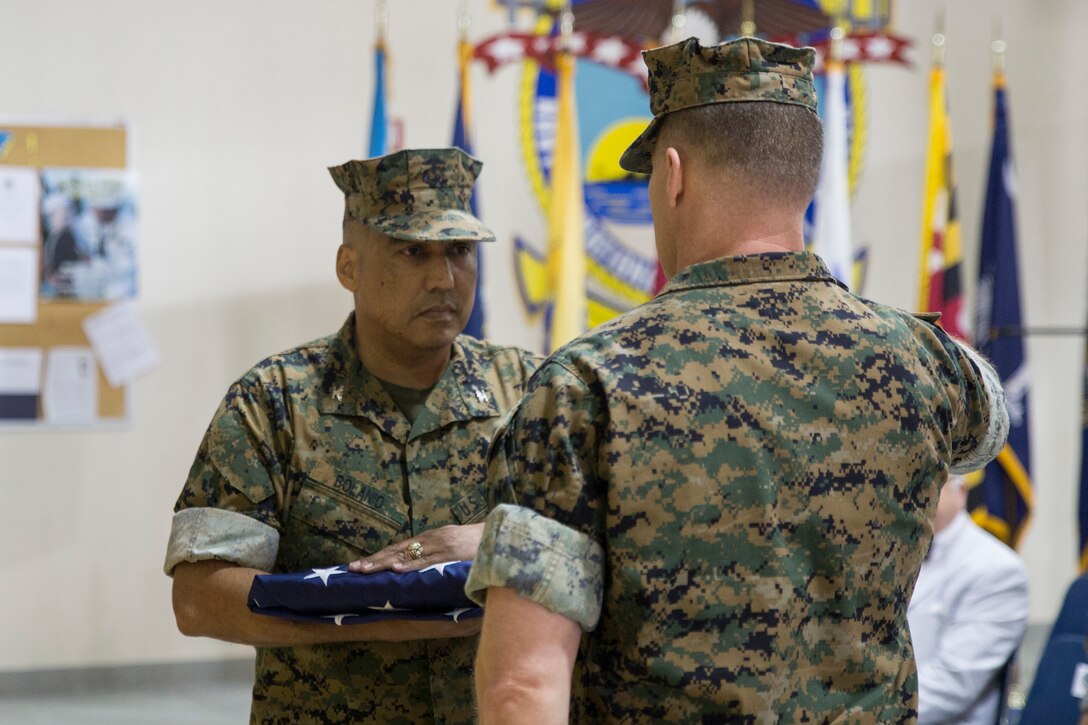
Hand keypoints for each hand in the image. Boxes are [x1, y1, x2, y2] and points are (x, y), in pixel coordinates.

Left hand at [349, 523, 484, 573]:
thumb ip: (437, 555)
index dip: (379, 556)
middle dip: (373, 560)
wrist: (499, 533)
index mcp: (430, 538)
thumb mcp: (453, 547)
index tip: (360, 564)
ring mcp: (439, 546)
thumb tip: (421, 566)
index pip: (399, 548)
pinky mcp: (449, 553)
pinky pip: (426, 561)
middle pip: (396, 551)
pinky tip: (395, 569)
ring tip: (364, 570)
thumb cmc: (478, 545)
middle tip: (352, 568)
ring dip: (383, 563)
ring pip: (406, 556)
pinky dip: (410, 565)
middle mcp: (430, 540)